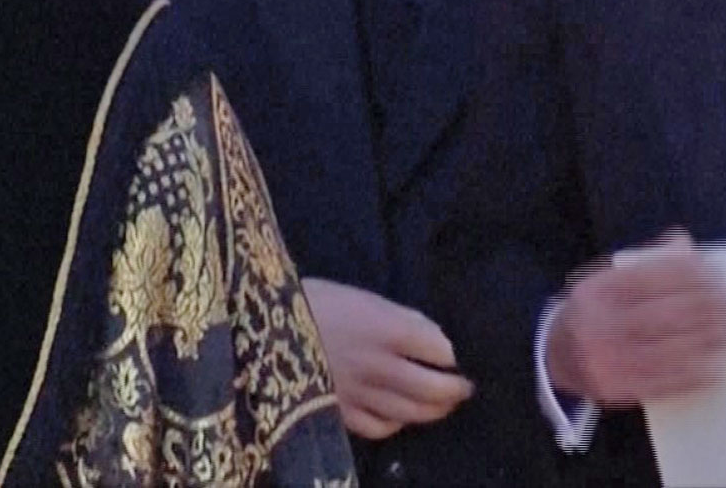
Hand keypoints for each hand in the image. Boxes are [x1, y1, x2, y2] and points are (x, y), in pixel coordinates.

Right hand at [303, 277, 474, 439]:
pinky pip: (381, 427)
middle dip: (457, 389)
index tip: (459, 357)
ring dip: (435, 410)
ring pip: (413, 413)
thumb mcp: (363, 297)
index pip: (442, 350)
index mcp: (389, 328)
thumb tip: (435, 341)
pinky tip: (399, 415)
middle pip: (435, 389)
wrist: (262, 323)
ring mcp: (361, 393)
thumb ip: (401, 319)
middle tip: (464, 386)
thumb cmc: (314, 300)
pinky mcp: (340, 412)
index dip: (456, 356)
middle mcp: (381, 364)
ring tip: (442, 404)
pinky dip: (396, 424)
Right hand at [544, 230, 725, 407]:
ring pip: (674, 350)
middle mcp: (601, 325)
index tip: (717, 273)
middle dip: (709, 308)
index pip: (653, 277)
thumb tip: (683, 242)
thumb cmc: (595, 311)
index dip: (691, 273)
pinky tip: (718, 362)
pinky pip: (668, 382)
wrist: (558, 356)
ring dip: (711, 340)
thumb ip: (646, 261)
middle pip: (669, 314)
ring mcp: (611, 361)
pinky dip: (698, 372)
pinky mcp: (622, 389)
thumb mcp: (608, 277)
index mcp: (598, 291)